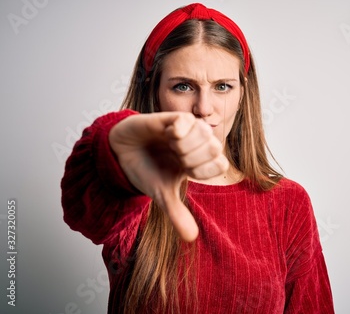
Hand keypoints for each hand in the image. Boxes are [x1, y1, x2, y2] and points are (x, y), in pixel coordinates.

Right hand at [109, 112, 228, 241]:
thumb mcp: (161, 194)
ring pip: (205, 133)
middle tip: (176, 157)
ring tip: (170, 145)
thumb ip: (177, 214)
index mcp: (199, 162)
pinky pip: (188, 120)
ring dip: (186, 145)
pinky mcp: (174, 117)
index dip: (204, 170)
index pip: (221, 164)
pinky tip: (168, 133)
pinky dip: (179, 130)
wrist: (121, 152)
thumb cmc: (145, 170)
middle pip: (216, 148)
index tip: (185, 171)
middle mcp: (198, 144)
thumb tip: (191, 239)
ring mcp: (187, 129)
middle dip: (194, 158)